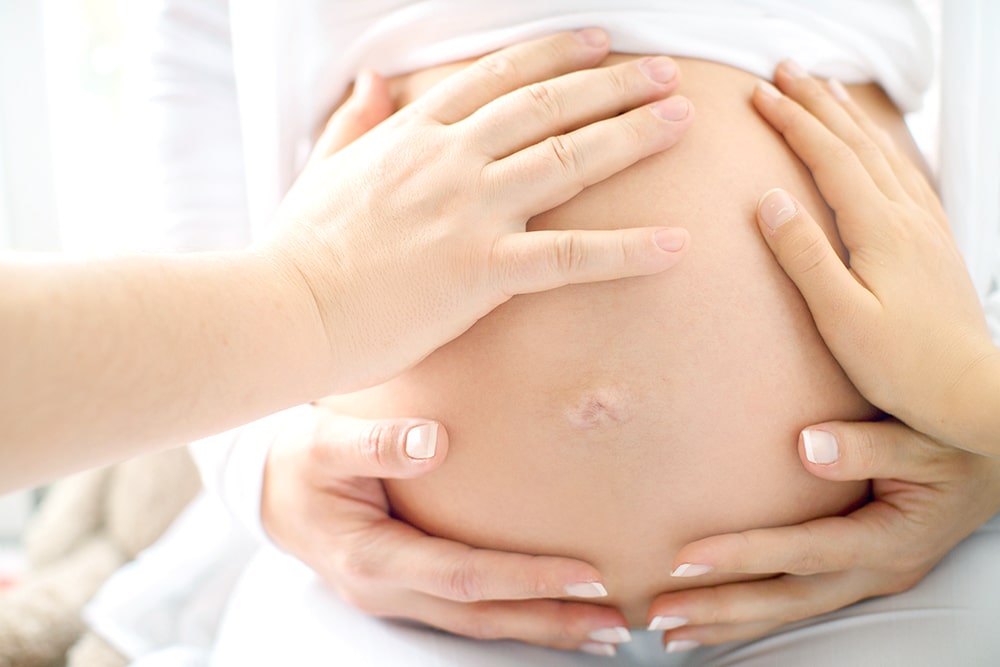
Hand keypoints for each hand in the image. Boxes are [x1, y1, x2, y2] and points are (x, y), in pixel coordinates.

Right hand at [261, 404, 631, 656]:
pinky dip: (515, 614)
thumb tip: (435, 440)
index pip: (463, 577)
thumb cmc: (301, 460)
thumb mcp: (324, 443)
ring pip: (478, 624)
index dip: (526, 579)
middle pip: (481, 617)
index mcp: (371, 557)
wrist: (270, 491)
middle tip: (617, 623)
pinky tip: (553, 610)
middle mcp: (386, 590)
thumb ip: (375, 442)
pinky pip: (467, 611)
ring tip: (604, 631)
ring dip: (541, 629)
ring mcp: (396, 597)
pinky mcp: (406, 590)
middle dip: (551, 622)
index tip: (586, 574)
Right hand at [266, 30, 694, 392]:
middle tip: (664, 75)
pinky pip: (571, 255)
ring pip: (569, 160)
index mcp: (415, 134)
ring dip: (633, 135)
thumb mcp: (326, 166)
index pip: (498, 78)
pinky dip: (629, 249)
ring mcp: (469, 210)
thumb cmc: (302, 247)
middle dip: (612, 83)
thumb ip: (358, 120)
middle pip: (547, 106)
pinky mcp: (481, 269)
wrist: (285, 309)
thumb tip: (373, 78)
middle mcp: (450, 159)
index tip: (600, 43)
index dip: (556, 55)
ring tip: (683, 119)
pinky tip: (678, 243)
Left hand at [645, 419, 999, 650]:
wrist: (995, 468)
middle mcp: (873, 570)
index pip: (803, 553)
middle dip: (720, 610)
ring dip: (728, 623)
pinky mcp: (855, 575)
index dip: (744, 556)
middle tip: (659, 615)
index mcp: (888, 538)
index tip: (683, 558)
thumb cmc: (959, 447)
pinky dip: (752, 614)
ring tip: (669, 633)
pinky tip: (713, 620)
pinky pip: (796, 601)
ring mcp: (864, 579)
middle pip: (786, 599)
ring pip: (788, 611)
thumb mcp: (928, 441)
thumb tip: (807, 445)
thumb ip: (871, 446)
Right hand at [750, 62, 999, 453]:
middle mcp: (907, 216)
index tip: (759, 96)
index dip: (792, 122)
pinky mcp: (934, 243)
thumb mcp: (841, 318)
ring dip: (849, 117)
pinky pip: (905, 174)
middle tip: (786, 72)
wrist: (971, 390)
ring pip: (883, 152)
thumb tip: (770, 201)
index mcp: (880, 230)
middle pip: (857, 142)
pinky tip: (875, 148)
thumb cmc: (905, 366)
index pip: (829, 158)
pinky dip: (881, 147)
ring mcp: (925, 226)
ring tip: (826, 91)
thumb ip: (805, 256)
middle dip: (817, 102)